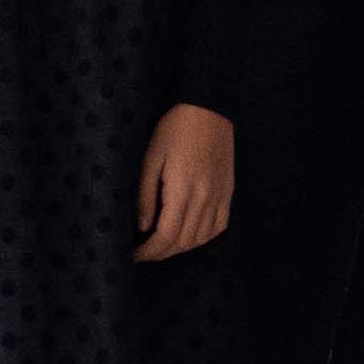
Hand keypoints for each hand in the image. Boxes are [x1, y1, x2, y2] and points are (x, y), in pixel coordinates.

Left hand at [133, 100, 234, 263]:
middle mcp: (205, 197)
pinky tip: (189, 236)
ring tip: (162, 246)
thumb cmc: (174, 129)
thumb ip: (146, 195)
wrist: (209, 108)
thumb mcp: (151, 158)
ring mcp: (220, 196)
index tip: (134, 255)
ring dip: (180, 248)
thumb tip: (143, 227)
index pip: (166, 235)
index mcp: (183, 189)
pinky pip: (219, 226)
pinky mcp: (228, 191)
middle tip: (143, 254)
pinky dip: (203, 238)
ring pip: (201, 238)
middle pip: (183, 241)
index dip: (149, 251)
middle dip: (161, 253)